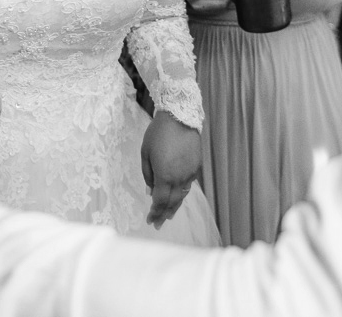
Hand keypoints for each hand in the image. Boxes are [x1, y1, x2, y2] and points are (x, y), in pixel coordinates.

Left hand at [141, 112, 201, 228]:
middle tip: (158, 224)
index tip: (150, 220)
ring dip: (175, 207)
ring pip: (182, 195)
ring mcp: (190, 173)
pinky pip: (188, 184)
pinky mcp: (197, 167)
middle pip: (172, 202)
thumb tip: (150, 191)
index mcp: (164, 176)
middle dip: (164, 214)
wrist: (180, 117)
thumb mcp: (145, 153)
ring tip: (169, 215)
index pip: (159, 201)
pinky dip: (182, 193)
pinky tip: (178, 196)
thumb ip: (147, 174)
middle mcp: (179, 178)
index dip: (154, 212)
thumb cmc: (157, 133)